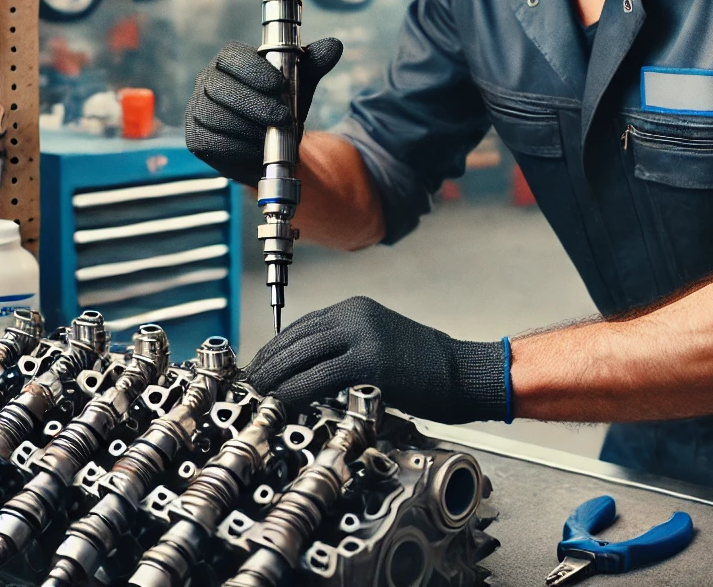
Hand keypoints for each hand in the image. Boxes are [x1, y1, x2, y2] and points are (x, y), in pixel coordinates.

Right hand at [185, 38, 342, 184]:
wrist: (271, 148)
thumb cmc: (281, 108)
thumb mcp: (300, 85)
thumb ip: (313, 64)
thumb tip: (334, 46)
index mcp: (228, 61)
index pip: (232, 57)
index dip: (254, 70)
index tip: (280, 85)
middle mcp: (207, 81)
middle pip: (222, 88)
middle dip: (255, 104)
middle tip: (283, 117)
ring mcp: (197, 109)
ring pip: (217, 117)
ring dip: (249, 128)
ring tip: (272, 135)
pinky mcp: (195, 138)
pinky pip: (213, 142)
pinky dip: (238, 147)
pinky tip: (256, 149)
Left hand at [243, 296, 506, 423]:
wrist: (463, 373)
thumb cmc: (426, 366)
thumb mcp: (381, 341)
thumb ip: (346, 347)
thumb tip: (309, 369)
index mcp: (356, 308)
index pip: (301, 326)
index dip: (275, 348)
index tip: (259, 366)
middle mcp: (355, 316)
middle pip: (295, 339)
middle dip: (267, 363)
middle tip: (248, 385)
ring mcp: (362, 337)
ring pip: (301, 357)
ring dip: (273, 379)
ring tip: (256, 397)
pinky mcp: (369, 362)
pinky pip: (318, 378)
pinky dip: (294, 392)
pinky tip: (281, 405)